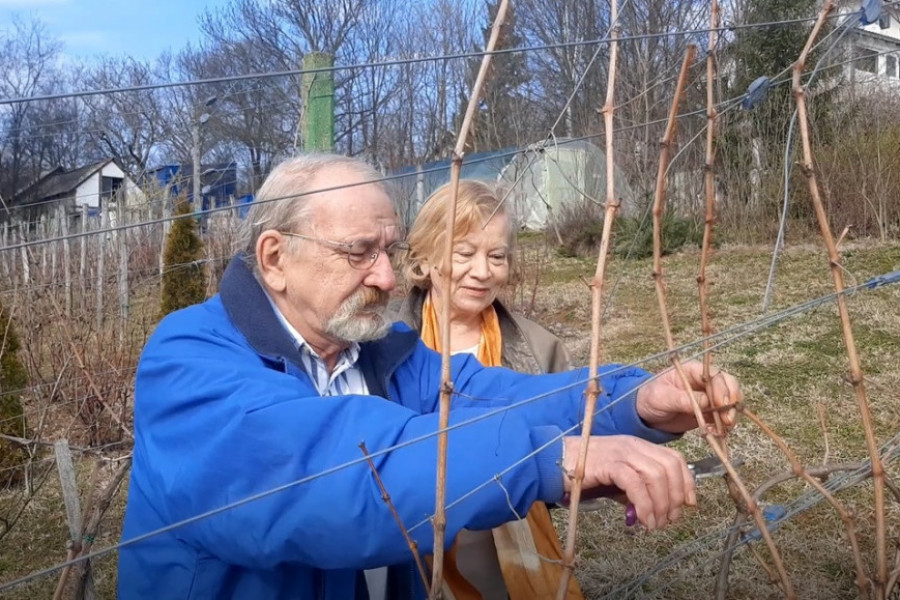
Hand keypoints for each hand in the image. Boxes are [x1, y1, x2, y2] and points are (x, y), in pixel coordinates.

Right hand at [562, 435, 695, 529]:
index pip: (674, 458)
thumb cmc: (581, 471)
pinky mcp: (610, 463)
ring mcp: (621, 452)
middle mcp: (633, 445)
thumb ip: (633, 491)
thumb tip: (648, 513)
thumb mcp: (614, 479)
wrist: (553, 461)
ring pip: (656, 476)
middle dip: (675, 497)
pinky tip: (642, 520)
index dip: (687, 482)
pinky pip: (636, 485)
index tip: (689, 504)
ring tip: (654, 524)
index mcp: (637, 445)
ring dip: (661, 505)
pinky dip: (644, 505)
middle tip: (669, 519)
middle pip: (669, 467)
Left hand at [636, 361, 740, 433]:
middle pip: (729, 387)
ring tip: (720, 430)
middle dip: (731, 404)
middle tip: (728, 420)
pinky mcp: (709, 413)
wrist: (645, 413)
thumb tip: (706, 403)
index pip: (715, 375)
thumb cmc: (650, 398)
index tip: (723, 404)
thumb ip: (682, 398)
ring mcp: (709, 397)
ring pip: (730, 403)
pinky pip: (723, 418)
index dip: (723, 389)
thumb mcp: (662, 397)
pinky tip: (713, 433)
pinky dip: (722, 426)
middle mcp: (704, 382)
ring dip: (729, 416)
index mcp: (693, 371)